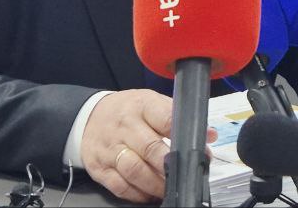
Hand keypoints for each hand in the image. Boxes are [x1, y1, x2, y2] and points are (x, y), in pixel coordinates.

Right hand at [80, 89, 216, 203]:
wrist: (88, 117)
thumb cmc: (127, 111)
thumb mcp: (151, 102)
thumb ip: (178, 118)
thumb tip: (209, 135)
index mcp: (141, 106)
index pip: (166, 119)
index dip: (185, 136)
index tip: (201, 149)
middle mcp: (125, 127)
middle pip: (150, 149)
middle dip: (171, 165)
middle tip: (186, 173)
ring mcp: (110, 149)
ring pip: (135, 170)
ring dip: (156, 184)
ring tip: (170, 188)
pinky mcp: (100, 168)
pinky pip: (120, 186)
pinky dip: (137, 194)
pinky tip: (150, 194)